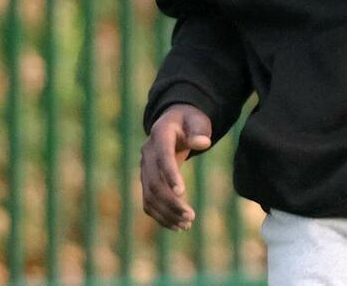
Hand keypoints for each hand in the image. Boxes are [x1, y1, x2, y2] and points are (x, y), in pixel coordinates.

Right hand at [140, 103, 211, 230]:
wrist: (174, 123)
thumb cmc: (190, 122)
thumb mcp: (197, 120)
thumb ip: (199, 130)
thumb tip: (202, 143)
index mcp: (160, 134)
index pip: (162, 156)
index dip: (170, 174)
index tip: (182, 192)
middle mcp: (147, 152)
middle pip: (153, 181)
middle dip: (171, 202)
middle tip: (190, 217)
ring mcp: (144, 167)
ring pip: (149, 195)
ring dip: (166, 212)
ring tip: (186, 225)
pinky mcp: (147, 179)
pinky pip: (148, 201)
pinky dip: (160, 215)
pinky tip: (177, 226)